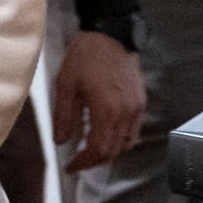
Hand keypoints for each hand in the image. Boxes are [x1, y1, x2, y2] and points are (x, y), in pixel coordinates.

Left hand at [53, 30, 145, 171]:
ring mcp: (136, 109)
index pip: (98, 149)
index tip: (70, 167)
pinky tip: (106, 136)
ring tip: (90, 152)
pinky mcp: (141, 102)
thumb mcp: (66, 85)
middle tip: (78, 163)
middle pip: (114, 151)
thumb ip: (64, 116)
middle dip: (95, 161)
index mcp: (106, 111)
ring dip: (109, 153)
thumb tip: (61, 142)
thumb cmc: (85, 58)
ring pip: (127, 144)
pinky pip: (134, 131)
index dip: (83, 163)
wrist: (110, 35)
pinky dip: (121, 140)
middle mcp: (126, 114)